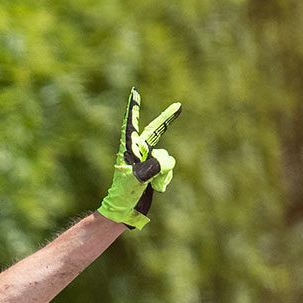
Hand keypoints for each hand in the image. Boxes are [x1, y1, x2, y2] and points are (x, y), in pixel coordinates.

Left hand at [97, 88, 181, 228]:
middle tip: (178, 105)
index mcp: (128, 149)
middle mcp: (138, 151)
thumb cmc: (124, 193)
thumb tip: (166, 160)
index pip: (131, 123)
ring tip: (151, 184)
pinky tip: (156, 188)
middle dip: (168, 119)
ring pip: (167, 158)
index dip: (134, 108)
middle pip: (156, 131)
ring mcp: (147, 161)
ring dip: (163, 172)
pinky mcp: (155, 170)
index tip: (134, 92)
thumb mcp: (138, 178)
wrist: (124, 210)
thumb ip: (155, 165)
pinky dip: (165, 178)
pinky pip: (169, 169)